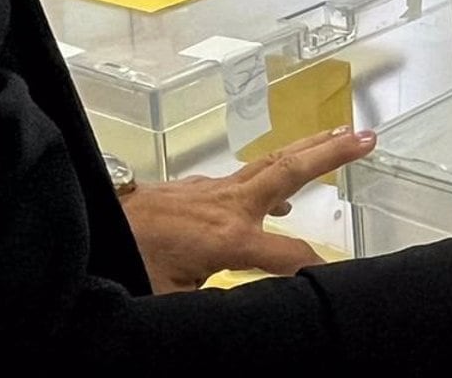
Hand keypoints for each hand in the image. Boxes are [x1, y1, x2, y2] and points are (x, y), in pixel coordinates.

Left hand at [121, 128, 373, 292]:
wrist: (83, 224)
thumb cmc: (127, 261)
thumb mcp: (172, 300)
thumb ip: (213, 306)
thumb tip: (242, 316)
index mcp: (228, 237)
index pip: (289, 253)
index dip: (314, 266)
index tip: (335, 278)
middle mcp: (227, 205)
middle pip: (290, 171)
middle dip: (331, 154)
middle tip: (368, 136)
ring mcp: (212, 192)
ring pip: (271, 163)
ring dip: (310, 148)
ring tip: (343, 134)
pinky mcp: (196, 190)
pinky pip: (247, 176)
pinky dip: (274, 174)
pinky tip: (286, 194)